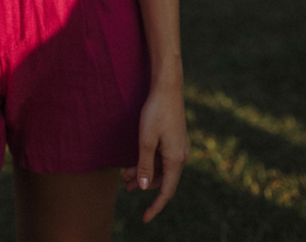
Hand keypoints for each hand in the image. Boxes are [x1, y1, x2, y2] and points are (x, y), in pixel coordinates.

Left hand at [122, 83, 189, 222]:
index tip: (144, 218)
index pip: (166, 192)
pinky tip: (136, 160)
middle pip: (162, 179)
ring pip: (161, 167)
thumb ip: (145, 165)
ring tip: (126, 175)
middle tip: (126, 186)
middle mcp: (180, 156)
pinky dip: (149, 161)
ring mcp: (178, 147)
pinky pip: (162, 157)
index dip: (155, 206)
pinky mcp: (174, 139)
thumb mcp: (146, 140)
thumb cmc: (156, 112)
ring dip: (145, 172)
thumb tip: (145, 188)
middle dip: (144, 185)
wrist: (168, 87)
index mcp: (176, 160)